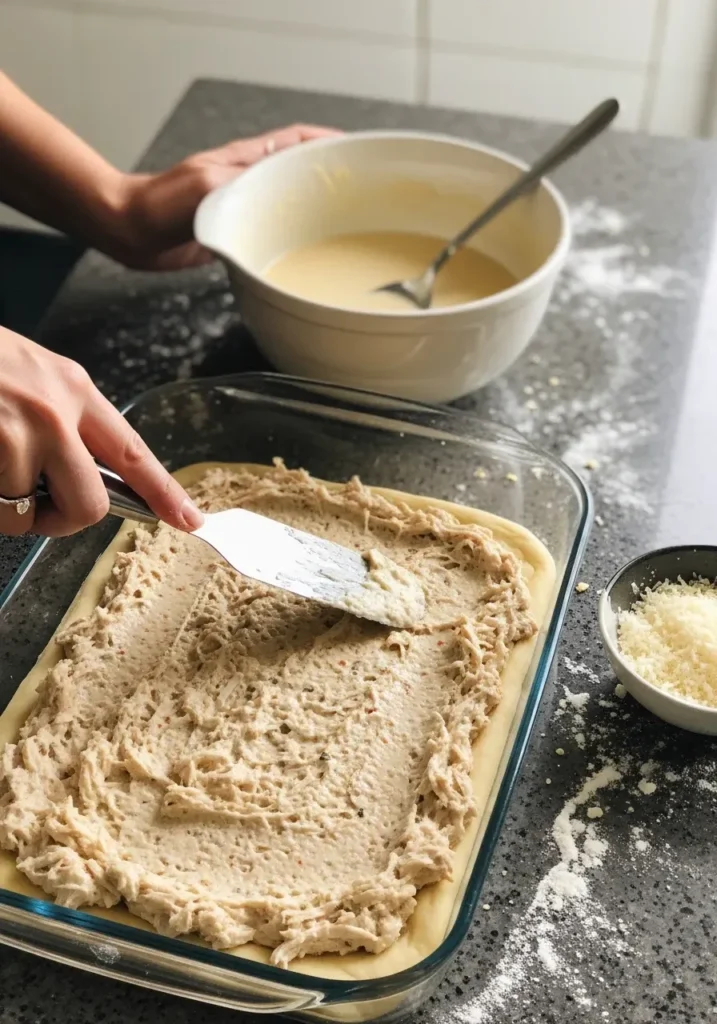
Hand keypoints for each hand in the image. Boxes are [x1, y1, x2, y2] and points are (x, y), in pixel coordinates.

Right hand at [0, 328, 203, 537]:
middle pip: (90, 505)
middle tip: (34, 509)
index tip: (190, 519)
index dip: (164, 492)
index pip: (133, 451)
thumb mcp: (28, 374)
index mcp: (72, 389)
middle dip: (61, 520)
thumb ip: (60, 420)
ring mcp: (17, 434)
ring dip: (4, 508)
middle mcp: (54, 413)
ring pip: (27, 514)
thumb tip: (78, 474)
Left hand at [109, 124, 340, 270]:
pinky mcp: (237, 235)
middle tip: (359, 195)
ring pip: (289, 206)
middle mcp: (250, 182)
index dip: (327, 144)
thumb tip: (278, 194)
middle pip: (299, 174)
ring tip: (342, 227)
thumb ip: (244, 185)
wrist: (131, 231)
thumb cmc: (160, 202)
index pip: (297, 141)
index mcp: (246, 160)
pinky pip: (271, 235)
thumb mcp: (207, 185)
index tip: (355, 153)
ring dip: (313, 214)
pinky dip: (290, 242)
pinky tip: (303, 255)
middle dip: (329, 180)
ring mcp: (244, 209)